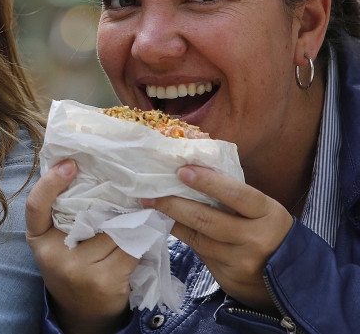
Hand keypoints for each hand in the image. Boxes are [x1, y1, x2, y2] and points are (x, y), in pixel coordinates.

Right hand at [26, 160, 138, 333]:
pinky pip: (130, 248)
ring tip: (139, 213)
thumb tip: (86, 170)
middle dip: (110, 202)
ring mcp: (78, 270)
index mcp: (38, 238)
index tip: (70, 163)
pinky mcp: (104, 281)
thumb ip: (63, 213)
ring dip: (131, 222)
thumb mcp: (55, 240)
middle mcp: (54, 255)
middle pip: (88, 214)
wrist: (81, 312)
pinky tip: (145, 234)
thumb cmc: (70, 265)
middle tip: (125, 185)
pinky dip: (140, 239)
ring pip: (114, 231)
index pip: (36, 205)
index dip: (50, 182)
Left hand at [141, 165, 293, 312]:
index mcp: (268, 214)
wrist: (293, 278)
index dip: (208, 182)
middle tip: (149, 193)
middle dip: (174, 204)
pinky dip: (182, 237)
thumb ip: (233, 193)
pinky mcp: (228, 277)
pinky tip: (168, 225)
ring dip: (172, 220)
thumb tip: (193, 165)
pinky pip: (199, 253)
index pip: (236, 194)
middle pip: (207, 219)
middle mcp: (256, 238)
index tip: (182, 171)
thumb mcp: (263, 209)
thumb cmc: (269, 230)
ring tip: (151, 206)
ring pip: (198, 238)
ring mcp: (241, 261)